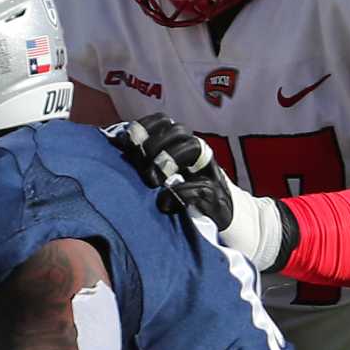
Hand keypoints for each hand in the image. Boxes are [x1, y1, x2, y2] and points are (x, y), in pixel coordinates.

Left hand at [109, 113, 294, 272]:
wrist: (233, 226)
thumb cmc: (191, 202)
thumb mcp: (169, 182)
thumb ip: (148, 167)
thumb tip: (116, 153)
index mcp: (183, 150)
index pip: (166, 123)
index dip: (147, 125)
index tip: (128, 137)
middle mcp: (198, 157)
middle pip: (179, 132)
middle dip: (156, 142)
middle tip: (140, 160)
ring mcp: (210, 174)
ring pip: (194, 148)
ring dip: (169, 159)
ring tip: (152, 179)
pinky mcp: (218, 198)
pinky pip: (201, 187)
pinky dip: (181, 193)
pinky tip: (165, 204)